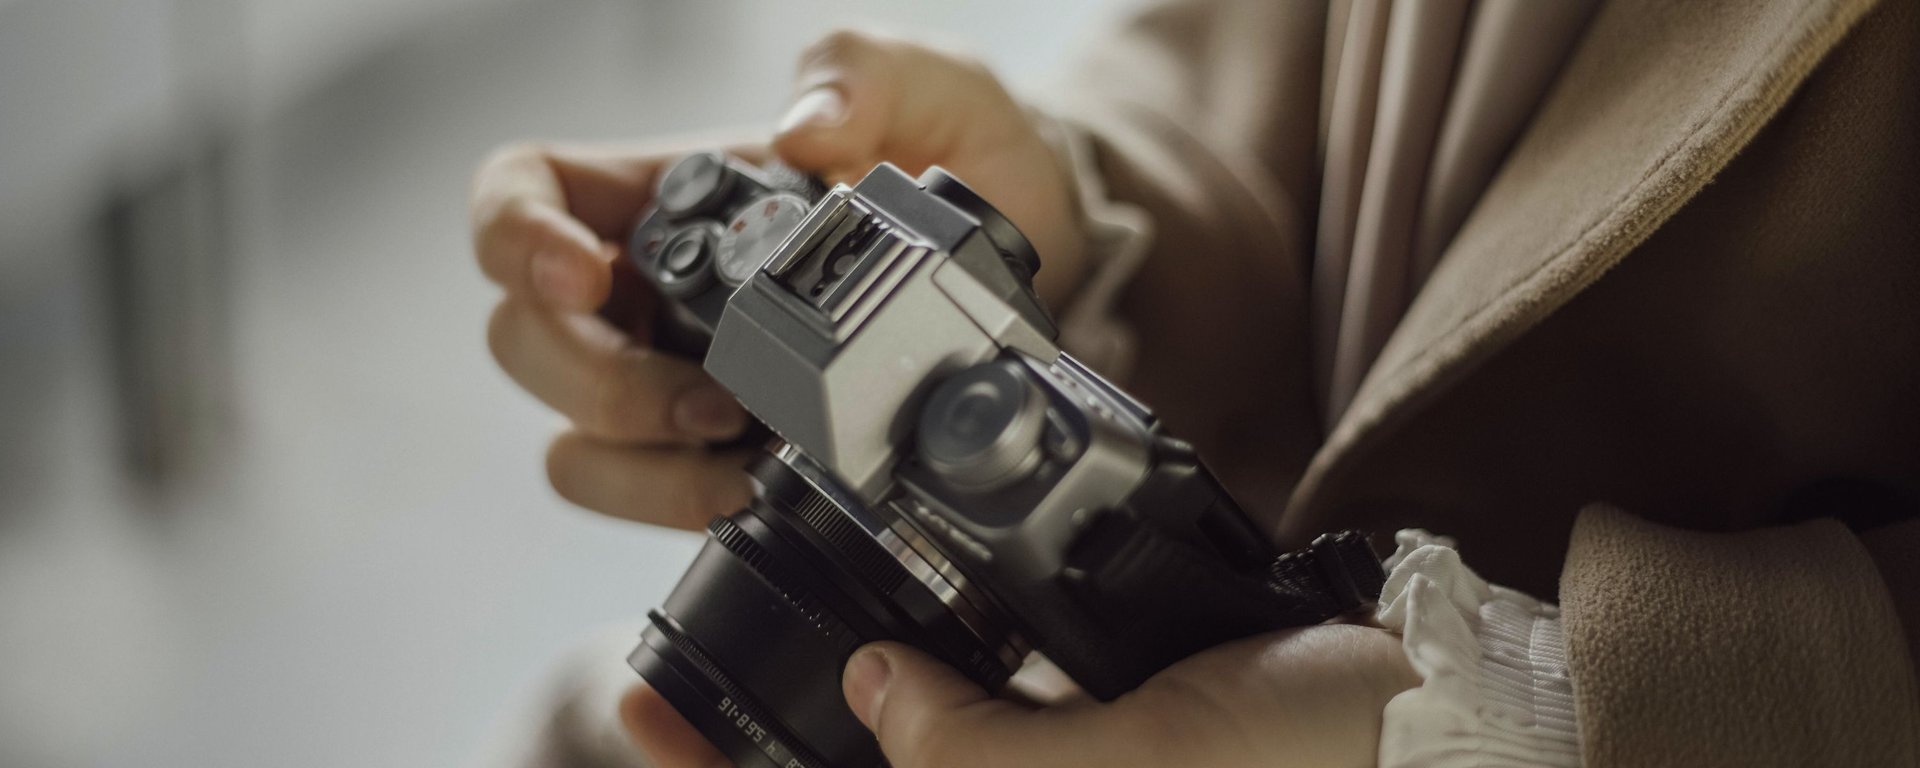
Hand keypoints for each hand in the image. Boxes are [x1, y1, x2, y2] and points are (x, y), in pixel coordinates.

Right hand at [468, 29, 1083, 528]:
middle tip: (704, 398)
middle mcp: (651, 287)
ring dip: (639, 459)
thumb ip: (864, 73)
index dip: (515, 236)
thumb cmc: (965, 161)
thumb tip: (804, 130)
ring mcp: (677, 374)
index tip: (578, 276)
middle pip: (526, 338)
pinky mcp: (717, 453)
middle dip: (598, 381)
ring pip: (573, 438)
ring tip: (736, 449)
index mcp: (666, 192)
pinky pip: (646, 496)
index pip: (519, 196)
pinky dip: (684, 504)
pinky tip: (758, 486)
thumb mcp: (934, 87)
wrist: (1039, 264)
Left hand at [621, 623, 1418, 766]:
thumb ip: (976, 755)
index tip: (643, 710)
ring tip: (756, 643)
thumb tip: (875, 692)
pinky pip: (985, 702)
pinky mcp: (1098, 723)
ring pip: (919, 746)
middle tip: (666, 685)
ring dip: (842, 700)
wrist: (1432, 724)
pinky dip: (928, 666)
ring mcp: (1066, 763)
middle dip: (770, 745)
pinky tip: (892, 620)